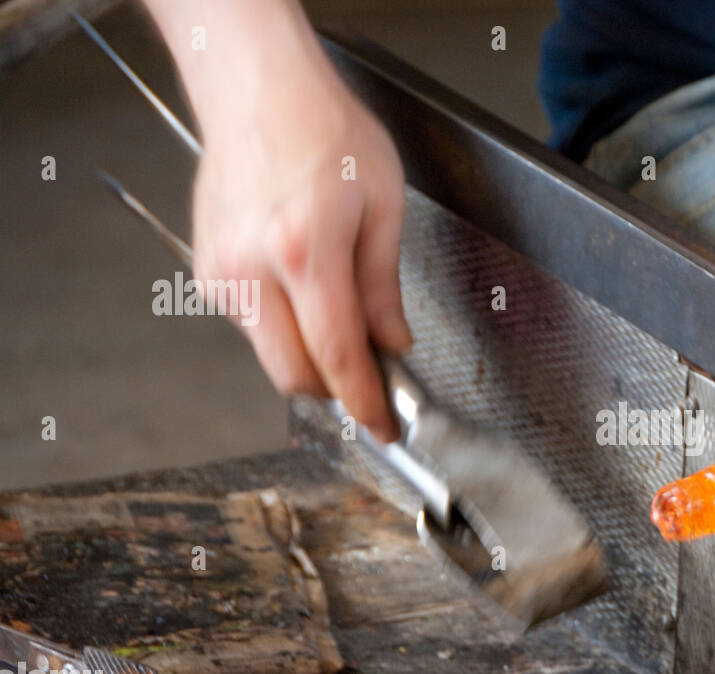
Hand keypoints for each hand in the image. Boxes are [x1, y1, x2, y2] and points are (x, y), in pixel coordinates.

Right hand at [143, 0, 410, 440]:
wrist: (257, 90)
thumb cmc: (323, 131)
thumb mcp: (383, 205)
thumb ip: (385, 287)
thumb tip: (392, 345)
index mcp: (305, 252)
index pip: (335, 356)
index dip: (363, 402)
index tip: (384, 427)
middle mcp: (253, 270)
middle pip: (293, 374)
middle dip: (336, 390)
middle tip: (373, 377)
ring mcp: (221, 273)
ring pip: (271, 354)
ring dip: (310, 355)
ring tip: (342, 315)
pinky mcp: (206, 271)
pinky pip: (252, 327)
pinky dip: (285, 329)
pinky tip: (305, 290)